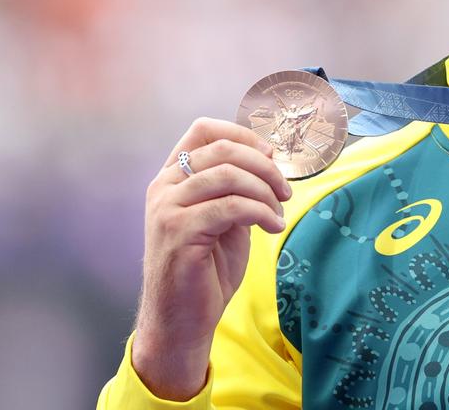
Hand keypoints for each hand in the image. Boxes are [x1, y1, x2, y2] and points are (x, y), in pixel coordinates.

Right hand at [130, 118, 292, 400]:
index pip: (203, 130)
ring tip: (278, 212)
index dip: (243, 134)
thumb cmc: (206, 270)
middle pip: (222, 150)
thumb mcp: (224, 219)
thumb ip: (236, 188)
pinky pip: (231, 207)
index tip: (270, 155)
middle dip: (264, 167)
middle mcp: (164, 187)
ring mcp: (167, 208)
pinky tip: (271, 227)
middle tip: (285, 191)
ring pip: (228, 175)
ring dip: (265, 191)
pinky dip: (260, 213)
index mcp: (171, 178)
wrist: (182, 319)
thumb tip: (267, 158)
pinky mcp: (178, 232)